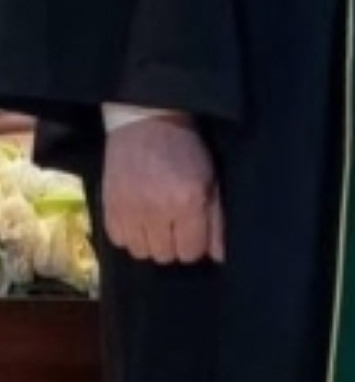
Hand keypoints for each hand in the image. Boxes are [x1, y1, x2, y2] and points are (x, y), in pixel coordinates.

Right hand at [102, 116, 223, 264]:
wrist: (146, 125)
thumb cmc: (186, 151)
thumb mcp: (211, 180)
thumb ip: (216, 220)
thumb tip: (219, 256)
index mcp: (187, 202)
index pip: (191, 251)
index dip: (196, 244)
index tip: (195, 231)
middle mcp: (156, 211)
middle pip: (165, 256)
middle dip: (174, 244)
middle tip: (176, 223)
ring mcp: (128, 212)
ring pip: (141, 253)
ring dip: (151, 242)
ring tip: (156, 221)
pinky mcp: (108, 209)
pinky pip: (119, 242)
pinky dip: (130, 235)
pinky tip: (138, 217)